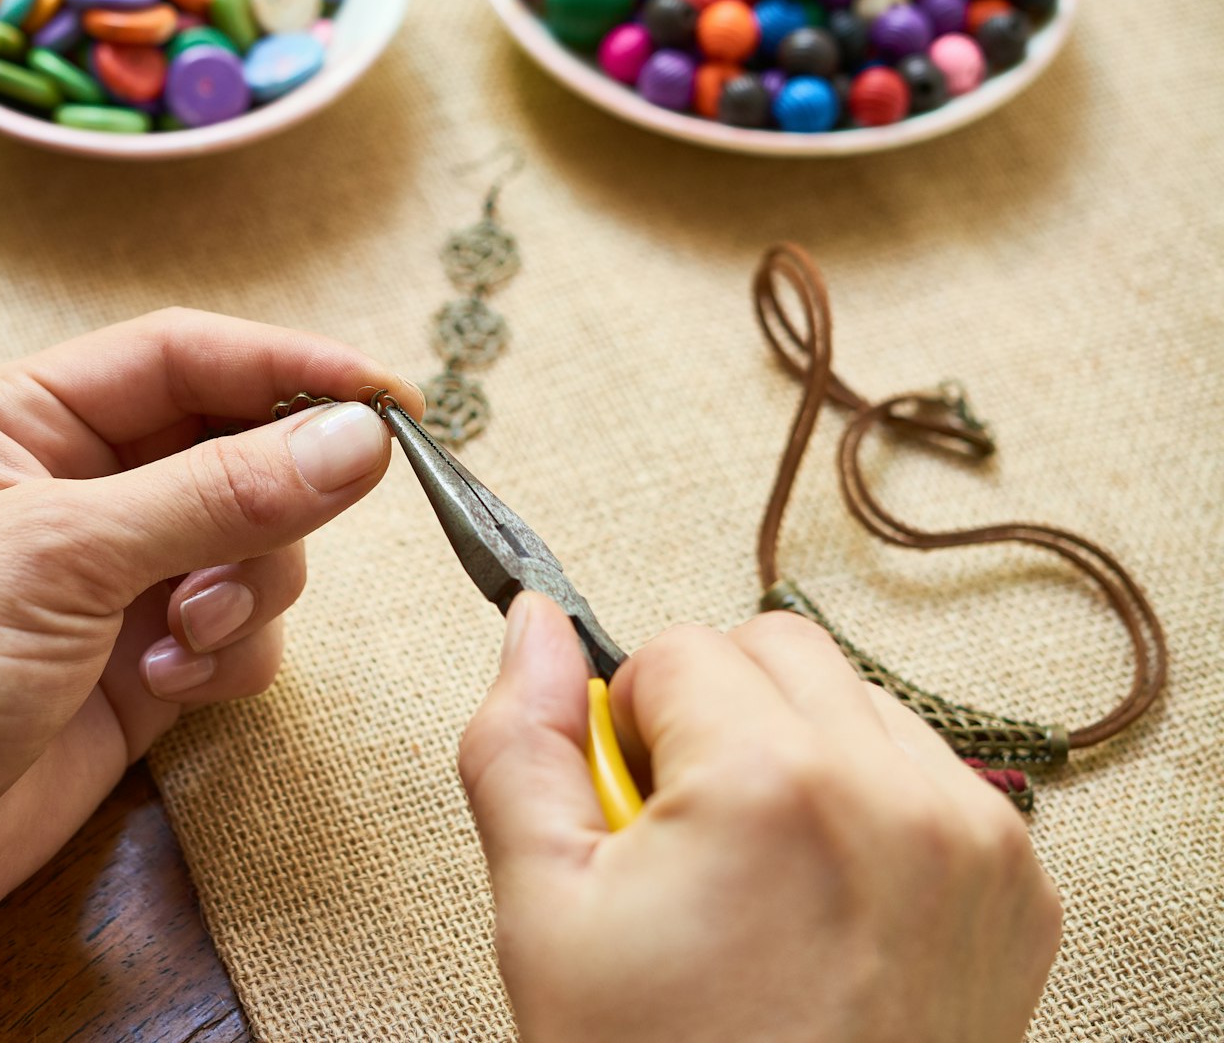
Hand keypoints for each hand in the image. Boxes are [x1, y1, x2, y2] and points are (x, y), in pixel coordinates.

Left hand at [0, 309, 421, 965]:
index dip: (286, 367)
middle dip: (266, 501)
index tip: (386, 398)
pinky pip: (240, 634)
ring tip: (182, 637)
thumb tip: (356, 438)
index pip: (183, 357)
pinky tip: (168, 686)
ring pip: (253, 547)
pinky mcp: (140, 669)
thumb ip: (217, 492)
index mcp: (25, 419)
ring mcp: (112, 583)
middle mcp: (75, 488)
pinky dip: (230, 656)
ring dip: (245, 590)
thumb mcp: (60, 553)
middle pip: (235, 450)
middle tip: (267, 545)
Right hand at [460, 600, 1060, 1042]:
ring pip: (858, 701)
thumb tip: (533, 625)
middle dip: (716, 718)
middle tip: (687, 844)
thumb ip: (521, 744)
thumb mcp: (544, 915)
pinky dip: (873, 809)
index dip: (628, 731)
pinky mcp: (1019, 891)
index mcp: (768, 782)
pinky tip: (828, 908)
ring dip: (799, 752)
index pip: (674, 648)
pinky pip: (930, 776)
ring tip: (759, 881)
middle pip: (775, 648)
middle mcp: (893, 792)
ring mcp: (974, 844)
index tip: (633, 824)